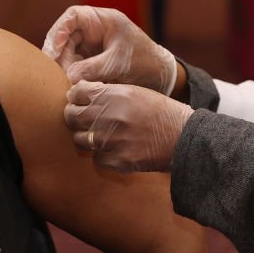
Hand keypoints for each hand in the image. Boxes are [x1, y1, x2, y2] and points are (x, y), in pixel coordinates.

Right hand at [43, 6, 177, 93]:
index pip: (73, 17)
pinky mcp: (93, 61)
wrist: (161, 78)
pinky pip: (75, 65)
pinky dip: (71, 75)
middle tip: (57, 74)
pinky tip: (71, 86)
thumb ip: (92, 69)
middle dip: (59, 54)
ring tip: (65, 83)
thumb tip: (68, 76)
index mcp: (103, 20)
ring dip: (64, 67)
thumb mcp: (118, 64)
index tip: (52, 50)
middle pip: (65, 36)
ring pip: (68, 52)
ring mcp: (93, 45)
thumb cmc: (145, 63)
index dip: (58, 32)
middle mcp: (95, 30)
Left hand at [64, 80, 193, 172]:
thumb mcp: (134, 92)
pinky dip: (103, 156)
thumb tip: (81, 95)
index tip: (80, 101)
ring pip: (79, 139)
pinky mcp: (116, 160)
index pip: (76, 93)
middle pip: (71, 116)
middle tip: (84, 119)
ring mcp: (110, 140)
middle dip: (75, 116)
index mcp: (111, 95)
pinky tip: (116, 150)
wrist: (183, 136)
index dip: (76, 97)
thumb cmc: (161, 112)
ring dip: (87, 138)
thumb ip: (107, 93)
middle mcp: (107, 116)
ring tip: (101, 136)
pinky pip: (96, 159)